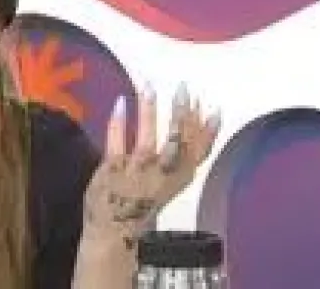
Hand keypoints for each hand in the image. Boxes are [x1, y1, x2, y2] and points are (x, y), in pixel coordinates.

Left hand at [82, 83, 220, 246]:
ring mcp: (136, 173)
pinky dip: (118, 123)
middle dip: (181, 114)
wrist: (115, 232)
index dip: (206, 129)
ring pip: (146, 141)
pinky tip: (120, 102)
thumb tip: (194, 118)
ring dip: (149, 112)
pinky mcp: (112, 171)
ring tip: (149, 87)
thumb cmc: (143, 200)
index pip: (200, 152)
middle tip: (182, 88)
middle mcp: (162, 176)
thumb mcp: (171, 180)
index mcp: (180, 178)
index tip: (207, 104)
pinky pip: (116, 144)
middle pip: (177, 142)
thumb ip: (183, 154)